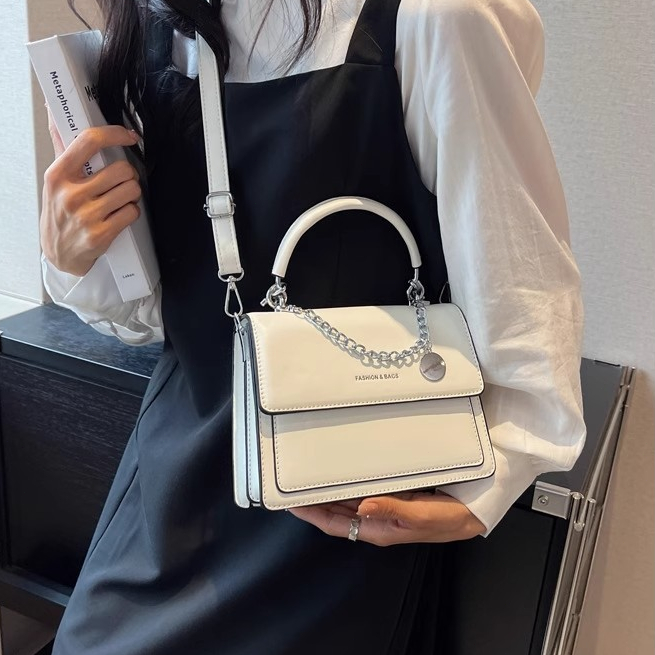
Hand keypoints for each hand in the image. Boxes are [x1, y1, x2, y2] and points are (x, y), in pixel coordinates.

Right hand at [41, 110, 142, 276]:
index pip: (89, 141)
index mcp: (58, 174)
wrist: (59, 253)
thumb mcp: (56, 179)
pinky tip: (120, 215)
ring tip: (121, 199)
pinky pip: (132, 213)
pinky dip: (132, 212)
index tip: (129, 136)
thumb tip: (54, 109)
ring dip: (132, 194)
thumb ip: (61, 145)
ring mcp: (86, 216)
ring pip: (131, 190)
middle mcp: (71, 194)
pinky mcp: (100, 235)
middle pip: (122, 170)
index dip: (115, 134)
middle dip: (129, 175)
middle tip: (122, 182)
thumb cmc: (60, 211)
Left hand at [288, 491, 485, 545]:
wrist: (471, 512)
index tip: (290, 502)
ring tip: (308, 475)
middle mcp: (375, 519)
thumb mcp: (421, 516)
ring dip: (328, 490)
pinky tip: (341, 470)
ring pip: (346, 500)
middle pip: (335, 512)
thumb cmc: (447, 519)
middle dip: (313, 500)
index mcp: (377, 529)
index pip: (334, 524)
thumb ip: (393, 510)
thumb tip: (362, 506)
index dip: (311, 513)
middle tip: (292, 483)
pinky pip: (362, 489)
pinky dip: (348, 482)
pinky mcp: (391, 495)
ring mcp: (382, 507)